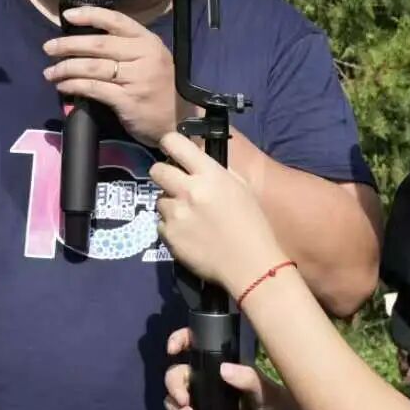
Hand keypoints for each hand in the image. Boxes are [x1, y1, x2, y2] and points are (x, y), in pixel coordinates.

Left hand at [42, 6, 190, 145]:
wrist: (180, 120)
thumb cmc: (161, 88)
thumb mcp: (150, 60)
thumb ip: (127, 49)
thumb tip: (86, 41)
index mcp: (148, 41)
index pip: (116, 20)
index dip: (90, 15)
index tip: (67, 15)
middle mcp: (143, 56)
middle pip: (98, 45)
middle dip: (68, 45)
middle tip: (48, 48)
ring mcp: (136, 79)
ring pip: (92, 67)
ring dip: (66, 68)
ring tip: (50, 72)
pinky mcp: (128, 100)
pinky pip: (94, 89)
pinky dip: (74, 86)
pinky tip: (63, 86)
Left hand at [149, 131, 284, 294]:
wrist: (250, 266)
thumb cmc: (253, 225)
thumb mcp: (241, 188)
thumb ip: (216, 173)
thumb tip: (196, 164)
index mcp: (210, 174)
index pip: (175, 143)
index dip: (169, 144)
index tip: (171, 150)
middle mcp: (189, 190)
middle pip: (157, 170)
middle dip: (163, 175)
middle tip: (175, 185)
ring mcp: (176, 214)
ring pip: (159, 200)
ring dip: (171, 205)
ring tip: (190, 217)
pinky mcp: (169, 236)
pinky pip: (162, 224)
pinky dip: (172, 227)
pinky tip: (190, 235)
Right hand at [164, 326, 327, 409]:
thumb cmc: (281, 407)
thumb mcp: (265, 389)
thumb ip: (246, 378)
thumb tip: (222, 369)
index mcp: (223, 368)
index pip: (196, 348)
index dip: (180, 342)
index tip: (173, 350)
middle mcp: (210, 385)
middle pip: (178, 376)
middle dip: (174, 385)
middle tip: (184, 400)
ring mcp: (206, 408)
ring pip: (175, 401)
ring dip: (174, 408)